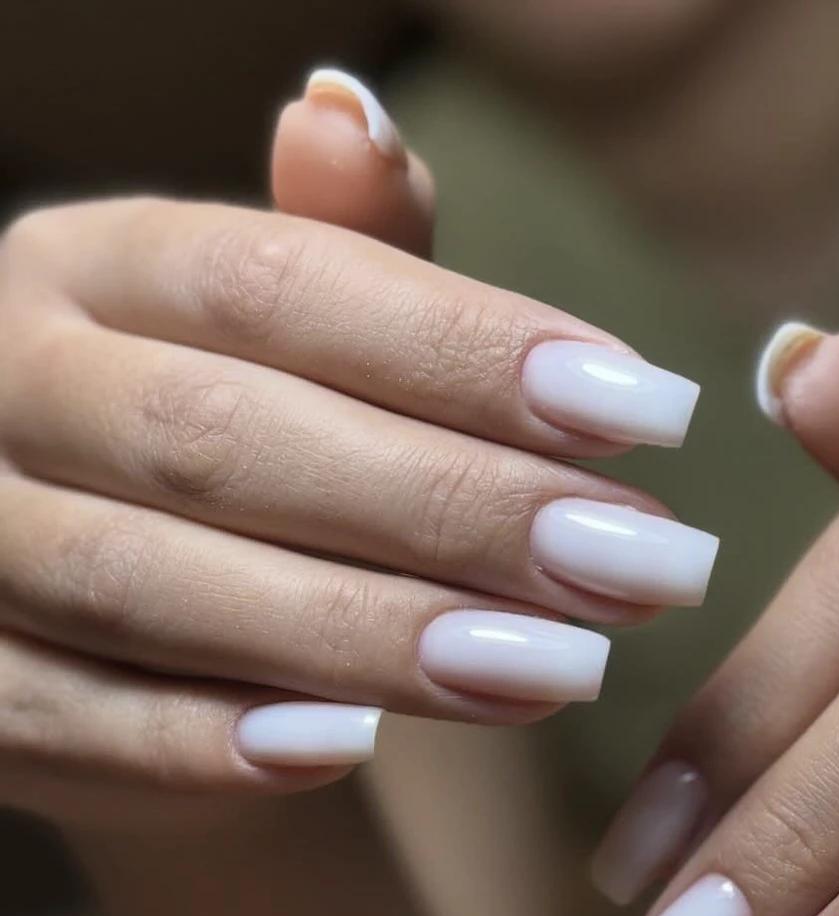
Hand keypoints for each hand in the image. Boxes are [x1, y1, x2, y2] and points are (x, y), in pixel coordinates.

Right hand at [0, 69, 717, 825]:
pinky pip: (58, 719)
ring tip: (552, 669)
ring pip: (147, 583)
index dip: (470, 351)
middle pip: (227, 438)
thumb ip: (342, 253)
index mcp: (100, 266)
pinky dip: (199, 746)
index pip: (284, 284)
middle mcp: (11, 377)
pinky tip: (351, 752)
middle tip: (638, 565)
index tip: (648, 414)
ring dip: (362, 635)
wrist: (138, 613)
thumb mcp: (301, 342)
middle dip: (453, 508)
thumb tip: (352, 114)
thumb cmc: (256, 448)